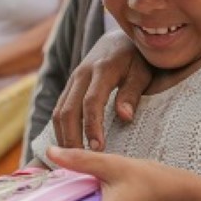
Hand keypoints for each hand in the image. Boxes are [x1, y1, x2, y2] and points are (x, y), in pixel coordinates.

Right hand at [52, 31, 151, 151]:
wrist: (118, 40)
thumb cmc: (137, 59)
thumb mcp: (142, 73)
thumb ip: (132, 93)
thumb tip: (125, 117)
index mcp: (102, 70)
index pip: (92, 102)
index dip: (92, 126)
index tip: (98, 148)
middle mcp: (82, 74)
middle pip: (69, 110)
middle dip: (72, 138)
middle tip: (82, 161)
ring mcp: (72, 80)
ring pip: (59, 111)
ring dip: (63, 136)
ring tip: (73, 159)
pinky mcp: (69, 86)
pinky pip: (59, 109)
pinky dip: (61, 129)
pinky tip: (68, 146)